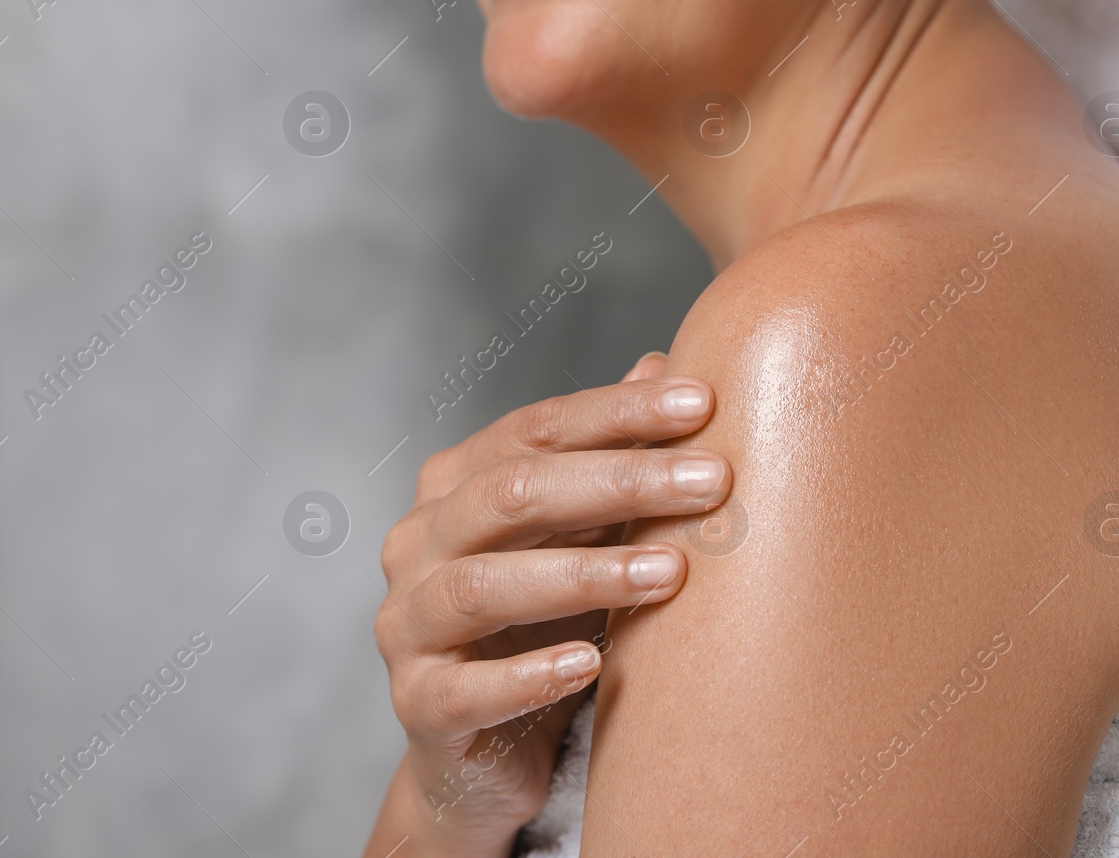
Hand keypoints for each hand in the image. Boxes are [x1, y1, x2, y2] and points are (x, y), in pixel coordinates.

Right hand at [366, 353, 731, 857]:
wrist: (482, 754)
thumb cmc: (538, 626)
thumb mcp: (578, 536)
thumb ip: (606, 458)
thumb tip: (659, 363)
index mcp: (455, 486)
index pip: (536, 429)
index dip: (618, 412)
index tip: (704, 403)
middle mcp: (418, 543)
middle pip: (511, 493)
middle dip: (618, 481)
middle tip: (712, 481)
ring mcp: (407, 624)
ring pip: (482, 585)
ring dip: (582, 574)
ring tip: (671, 572)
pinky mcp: (418, 707)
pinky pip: (467, 689)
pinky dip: (529, 675)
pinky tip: (593, 664)